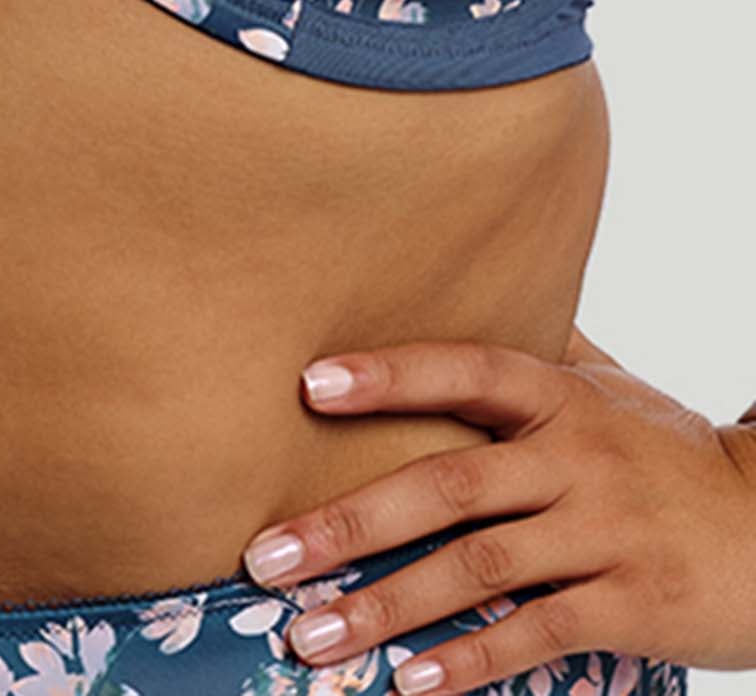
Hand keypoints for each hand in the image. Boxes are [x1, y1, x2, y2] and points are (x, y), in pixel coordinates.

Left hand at [241, 327, 755, 692]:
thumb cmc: (668, 452)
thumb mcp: (609, 388)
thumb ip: (537, 348)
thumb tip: (474, 279)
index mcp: (558, 396)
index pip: (465, 368)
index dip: (389, 374)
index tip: (308, 386)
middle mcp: (574, 456)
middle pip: (448, 484)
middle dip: (350, 522)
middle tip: (267, 555)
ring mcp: (603, 531)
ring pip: (478, 567)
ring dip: (388, 605)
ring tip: (311, 636)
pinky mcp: (630, 606)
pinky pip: (537, 632)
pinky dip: (471, 660)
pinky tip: (411, 682)